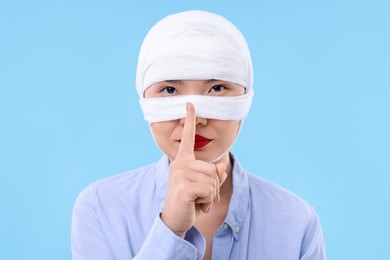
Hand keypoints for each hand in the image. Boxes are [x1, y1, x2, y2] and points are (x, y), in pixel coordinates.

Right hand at [161, 102, 227, 237]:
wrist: (176, 220)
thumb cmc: (191, 200)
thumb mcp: (206, 186)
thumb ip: (216, 174)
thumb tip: (221, 166)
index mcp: (183, 161)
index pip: (188, 138)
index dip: (190, 120)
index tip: (190, 103)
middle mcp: (179, 164)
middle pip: (214, 169)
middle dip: (213, 186)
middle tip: (200, 196)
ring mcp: (180, 174)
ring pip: (213, 179)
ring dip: (210, 195)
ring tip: (197, 200)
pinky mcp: (183, 186)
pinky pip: (209, 190)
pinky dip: (207, 201)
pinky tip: (196, 205)